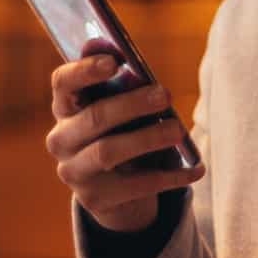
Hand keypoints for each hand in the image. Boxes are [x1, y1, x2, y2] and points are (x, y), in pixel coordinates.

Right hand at [47, 54, 204, 232]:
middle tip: (165, 95)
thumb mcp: (119, 111)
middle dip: (131, 104)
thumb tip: (125, 57)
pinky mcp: (95, 199)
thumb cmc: (121, 135)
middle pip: (93, 117)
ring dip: (147, 138)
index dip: (85, 70)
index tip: (114, 61)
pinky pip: (136, 185)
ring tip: (178, 130)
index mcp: (65, 108)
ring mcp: (74, 173)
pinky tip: (195, 169)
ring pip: (108, 152)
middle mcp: (61, 140)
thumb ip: (120, 86)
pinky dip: (169, 176)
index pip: (63, 83)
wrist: (116, 193)